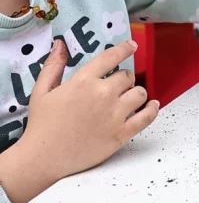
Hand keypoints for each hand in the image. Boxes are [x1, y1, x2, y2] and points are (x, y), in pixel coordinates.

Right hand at [0, 41, 158, 202]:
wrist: (43, 157)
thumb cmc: (42, 125)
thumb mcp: (41, 91)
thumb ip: (53, 65)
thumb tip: (61, 44)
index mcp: (83, 81)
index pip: (111, 57)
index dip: (125, 49)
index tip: (132, 46)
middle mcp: (103, 95)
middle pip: (127, 77)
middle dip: (123, 79)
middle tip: (116, 87)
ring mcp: (115, 114)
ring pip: (140, 93)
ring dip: (136, 93)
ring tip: (128, 98)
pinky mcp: (122, 133)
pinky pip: (147, 117)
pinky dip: (152, 109)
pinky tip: (151, 106)